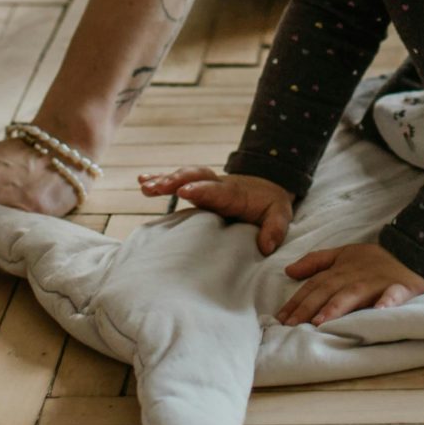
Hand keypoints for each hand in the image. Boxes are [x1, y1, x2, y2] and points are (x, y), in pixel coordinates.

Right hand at [137, 167, 294, 253]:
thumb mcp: (282, 215)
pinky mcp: (198, 189)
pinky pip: (178, 182)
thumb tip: (265, 247)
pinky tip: (142, 181)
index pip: (217, 190)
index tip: (184, 191)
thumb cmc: (272, 204)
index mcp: (235, 193)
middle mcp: (217, 185)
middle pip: (196, 177)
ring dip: (164, 180)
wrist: (269, 186)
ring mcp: (206, 185)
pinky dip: (160, 179)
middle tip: (158, 187)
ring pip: (184, 177)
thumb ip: (274, 230)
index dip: (201, 190)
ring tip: (144, 186)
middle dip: (177, 181)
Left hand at [276, 242, 423, 325]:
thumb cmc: (377, 259)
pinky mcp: (400, 288)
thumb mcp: (344, 253)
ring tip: (320, 322)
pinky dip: (386, 302)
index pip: (314, 285)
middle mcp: (355, 276)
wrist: (415, 251)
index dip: (296, 301)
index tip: (279, 319)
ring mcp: (377, 282)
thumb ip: (316, 261)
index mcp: (341, 269)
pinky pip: (393, 295)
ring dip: (336, 307)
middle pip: (327, 291)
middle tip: (291, 326)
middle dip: (308, 308)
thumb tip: (288, 270)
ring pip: (353, 294)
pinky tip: (378, 311)